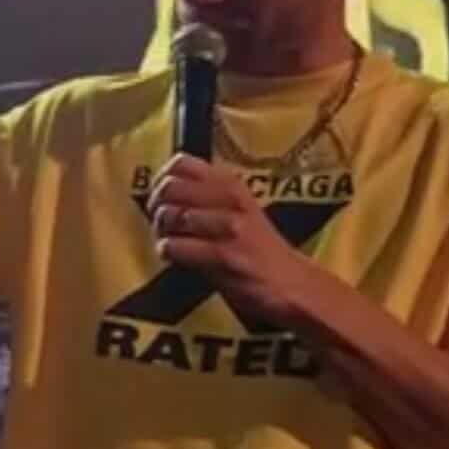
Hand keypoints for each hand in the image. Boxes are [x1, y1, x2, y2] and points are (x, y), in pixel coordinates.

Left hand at [146, 154, 322, 327]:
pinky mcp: (223, 255)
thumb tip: (160, 191)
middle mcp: (231, 199)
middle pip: (169, 187)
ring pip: (169, 216)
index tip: (164, 198)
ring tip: (172, 244)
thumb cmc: (257, 249)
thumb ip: (206, 196)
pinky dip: (168, 252)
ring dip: (161, 233)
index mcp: (232, 184)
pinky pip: (175, 246)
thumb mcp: (238, 210)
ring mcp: (228, 226)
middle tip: (163, 225)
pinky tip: (177, 259)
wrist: (291, 284)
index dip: (163, 179)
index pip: (181, 164)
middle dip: (157, 207)